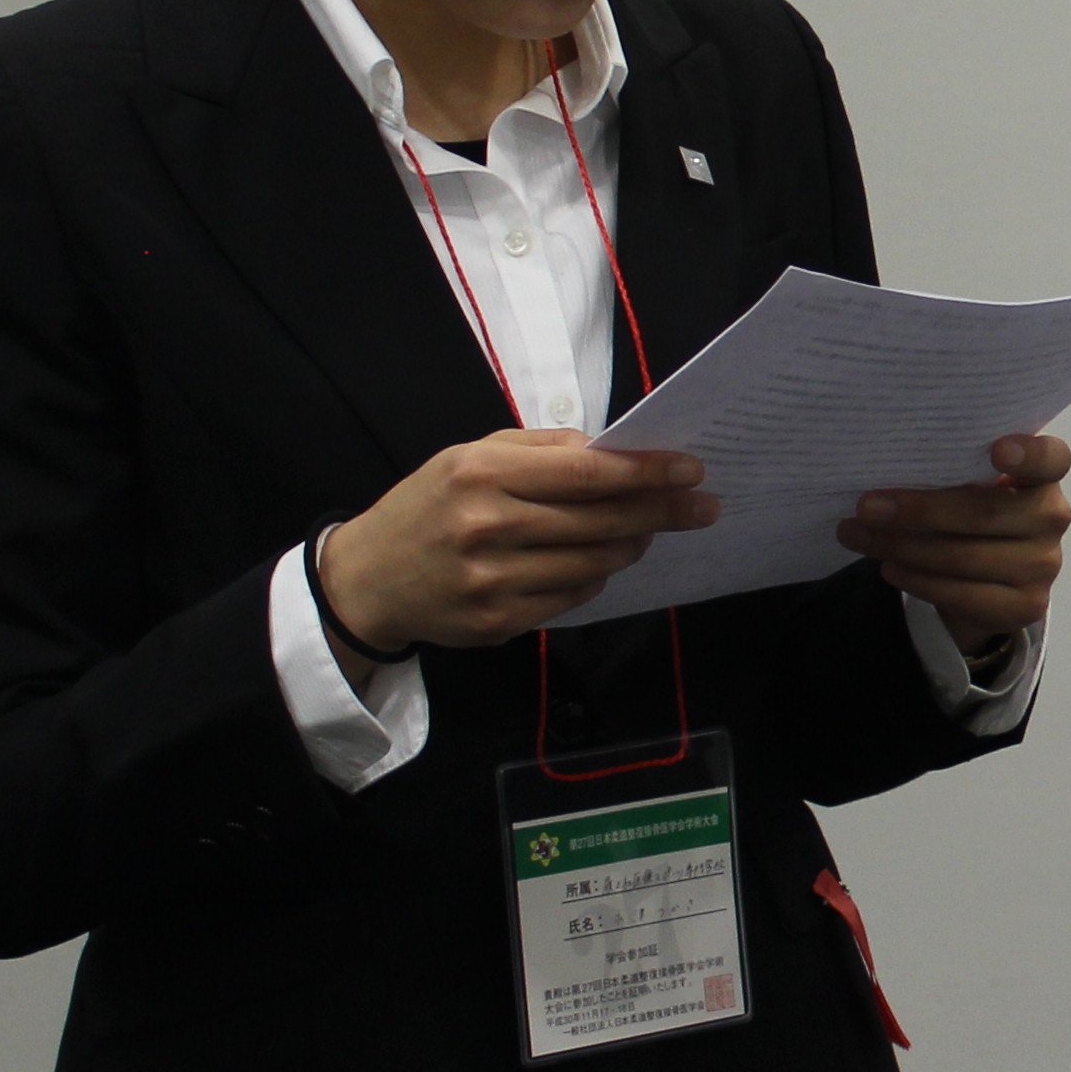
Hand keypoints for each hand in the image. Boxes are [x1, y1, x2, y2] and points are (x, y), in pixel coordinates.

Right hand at [320, 429, 715, 649]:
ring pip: (595, 563)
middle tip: (703, 506)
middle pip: (602, 519)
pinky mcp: (499, 622)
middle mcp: (488, 527)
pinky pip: (573, 598)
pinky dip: (595, 577)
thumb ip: (542, 449)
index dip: (647, 472)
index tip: (691, 469)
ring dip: (631, 544)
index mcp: (482, 474)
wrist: (367, 579)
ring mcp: (493, 580)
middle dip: (663, 511)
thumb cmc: (429, 506)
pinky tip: (598, 561)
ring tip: (647, 530)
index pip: (588, 473)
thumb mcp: (470, 456)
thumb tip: (615, 449)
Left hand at [842, 433, 1070, 656]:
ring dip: (903, 547)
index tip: (997, 451)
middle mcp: (1052, 517)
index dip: (1028, 454)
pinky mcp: (1026, 605)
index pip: (1051, 458)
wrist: (992, 580)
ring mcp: (1044, 565)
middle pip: (986, 512)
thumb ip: (952, 474)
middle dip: (920, 510)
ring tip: (858, 535)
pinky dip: (918, 580)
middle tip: (867, 506)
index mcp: (1043, 476)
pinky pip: (963, 594)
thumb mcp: (971, 486)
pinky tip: (889, 567)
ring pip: (965, 556)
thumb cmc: (973, 512)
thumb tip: (883, 473)